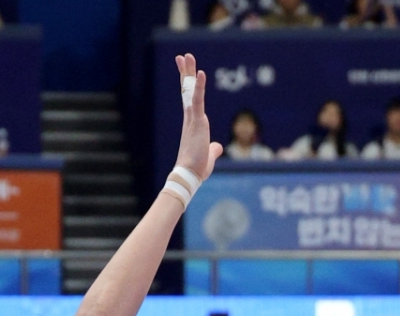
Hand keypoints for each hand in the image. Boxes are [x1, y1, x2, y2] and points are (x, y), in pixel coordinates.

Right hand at [174, 53, 221, 182]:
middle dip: (185, 73)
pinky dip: (199, 86)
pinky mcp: (197, 121)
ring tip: (186, 56)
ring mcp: (193, 118)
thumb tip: (217, 147)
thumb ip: (213, 149)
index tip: (185, 72)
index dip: (188, 85)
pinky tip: (200, 72)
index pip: (189, 100)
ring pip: (190, 90)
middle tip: (182, 57)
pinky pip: (198, 100)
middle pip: (187, 90)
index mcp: (193, 124)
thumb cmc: (197, 168)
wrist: (189, 174)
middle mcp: (191, 118)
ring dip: (189, 72)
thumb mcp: (209, 156)